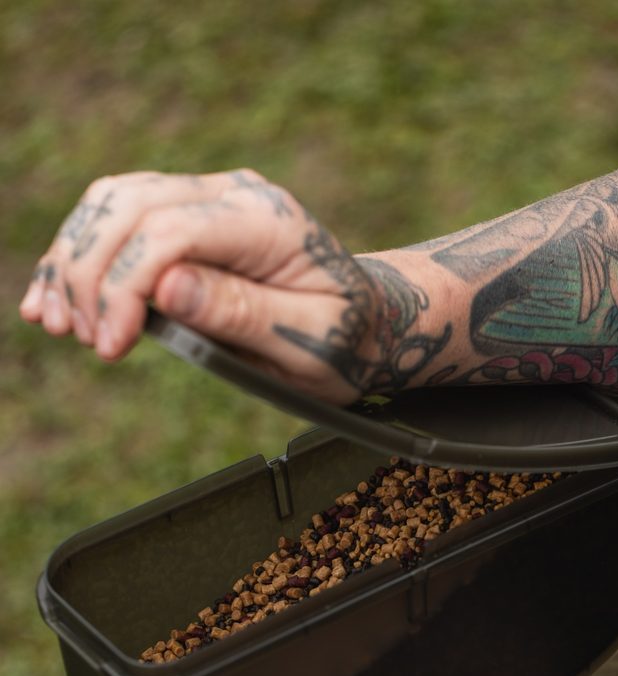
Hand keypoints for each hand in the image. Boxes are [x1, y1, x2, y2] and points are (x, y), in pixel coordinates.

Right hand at [18, 169, 449, 403]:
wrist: (368, 321)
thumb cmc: (346, 339)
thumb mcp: (309, 341)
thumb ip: (242, 313)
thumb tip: (167, 288)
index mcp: (270, 222)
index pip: (171, 231)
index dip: (125, 286)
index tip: (111, 345)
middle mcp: (236, 194)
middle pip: (131, 204)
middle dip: (89, 272)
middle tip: (81, 337)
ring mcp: (211, 197)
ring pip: (115, 202)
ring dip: (73, 259)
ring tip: (56, 321)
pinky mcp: (190, 215)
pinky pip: (121, 217)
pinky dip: (82, 253)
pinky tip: (55, 295)